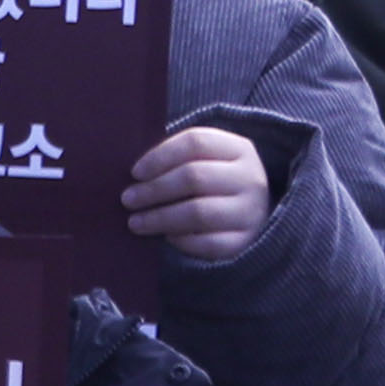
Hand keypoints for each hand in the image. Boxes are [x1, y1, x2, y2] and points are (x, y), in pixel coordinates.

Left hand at [126, 121, 273, 261]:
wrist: (256, 212)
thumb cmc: (216, 181)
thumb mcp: (207, 159)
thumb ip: (177, 159)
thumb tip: (134, 175)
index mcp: (239, 148)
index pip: (196, 142)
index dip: (160, 156)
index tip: (135, 172)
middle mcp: (250, 178)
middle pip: (194, 177)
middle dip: (154, 189)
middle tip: (128, 199)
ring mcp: (251, 211)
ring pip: (198, 212)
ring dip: (160, 218)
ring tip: (136, 222)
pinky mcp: (245, 241)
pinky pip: (207, 243)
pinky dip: (181, 241)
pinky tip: (166, 237)